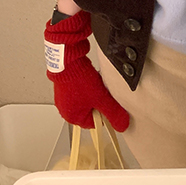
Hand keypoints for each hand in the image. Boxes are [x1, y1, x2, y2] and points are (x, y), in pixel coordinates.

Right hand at [44, 10, 129, 131]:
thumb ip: (113, 113)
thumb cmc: (79, 80)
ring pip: (86, 99)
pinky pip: (80, 90)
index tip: (109, 105)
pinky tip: (90, 78)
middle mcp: (65, 109)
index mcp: (72, 117)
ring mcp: (64, 97)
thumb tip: (122, 125)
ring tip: (95, 84)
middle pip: (90, 111)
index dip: (104, 114)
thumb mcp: (101, 98)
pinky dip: (86, 86)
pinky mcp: (65, 86)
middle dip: (98, 102)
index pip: (94, 123)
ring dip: (93, 93)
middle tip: (102, 93)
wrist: (68, 59)